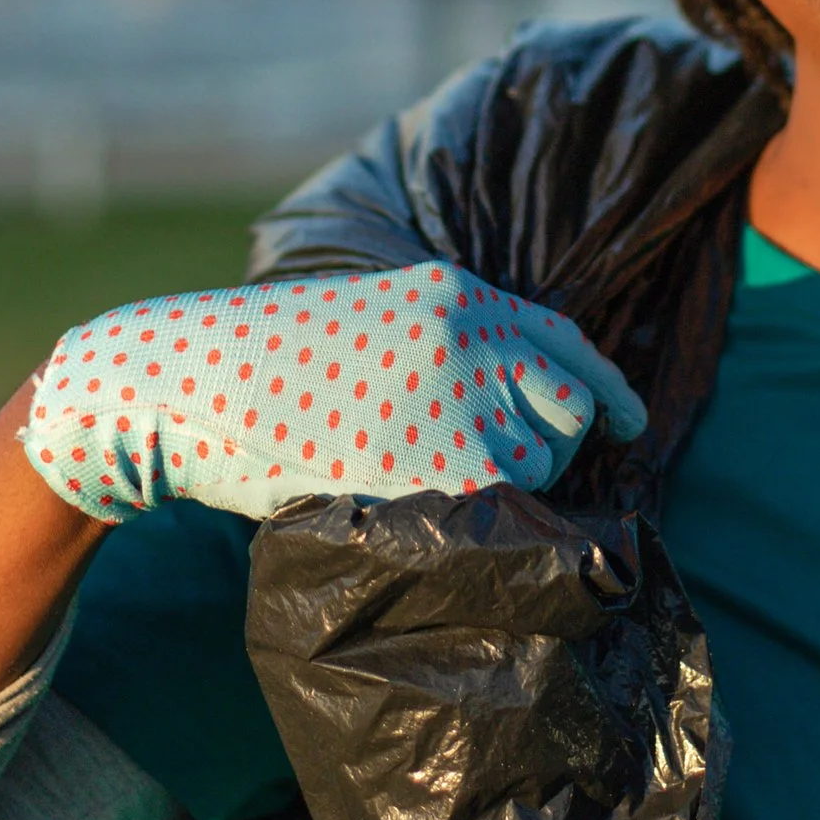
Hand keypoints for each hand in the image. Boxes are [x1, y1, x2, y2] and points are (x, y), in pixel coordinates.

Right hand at [18, 261, 647, 523]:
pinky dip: (468, 525)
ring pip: (532, 469)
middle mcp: (471, 339)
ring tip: (419, 475)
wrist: (192, 382)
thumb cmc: (273, 360)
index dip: (604, 391)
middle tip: (488, 466)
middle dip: (548, 446)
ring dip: (500, 487)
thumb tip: (520, 400)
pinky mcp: (431, 473)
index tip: (627, 423)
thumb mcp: (377, 314)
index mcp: (457, 294)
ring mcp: (456, 406)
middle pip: (564, 412)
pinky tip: (409, 504)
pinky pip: (490, 515)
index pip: (565, 344)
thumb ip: (453, 341)